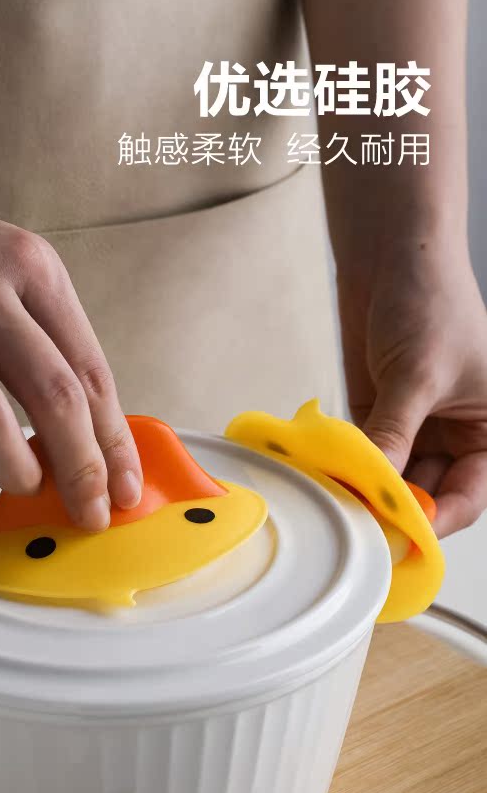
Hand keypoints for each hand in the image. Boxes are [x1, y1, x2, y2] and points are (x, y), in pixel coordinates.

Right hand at [0, 183, 142, 530]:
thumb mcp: (17, 274)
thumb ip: (55, 346)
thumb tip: (94, 441)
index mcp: (30, 266)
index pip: (90, 371)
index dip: (113, 441)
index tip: (124, 489)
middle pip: (50, 396)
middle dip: (80, 468)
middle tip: (89, 511)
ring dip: (15, 467)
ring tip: (26, 482)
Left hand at [340, 244, 486, 536]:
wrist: (392, 258)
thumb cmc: (430, 303)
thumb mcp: (418, 376)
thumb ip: (395, 436)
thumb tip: (376, 490)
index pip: (468, 496)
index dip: (436, 519)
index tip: (400, 534)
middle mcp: (455, 437)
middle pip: (425, 494)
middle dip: (393, 508)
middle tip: (358, 522)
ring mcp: (415, 429)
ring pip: (390, 479)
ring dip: (364, 489)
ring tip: (337, 499)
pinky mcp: (378, 419)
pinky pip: (361, 456)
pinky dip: (343, 467)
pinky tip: (324, 476)